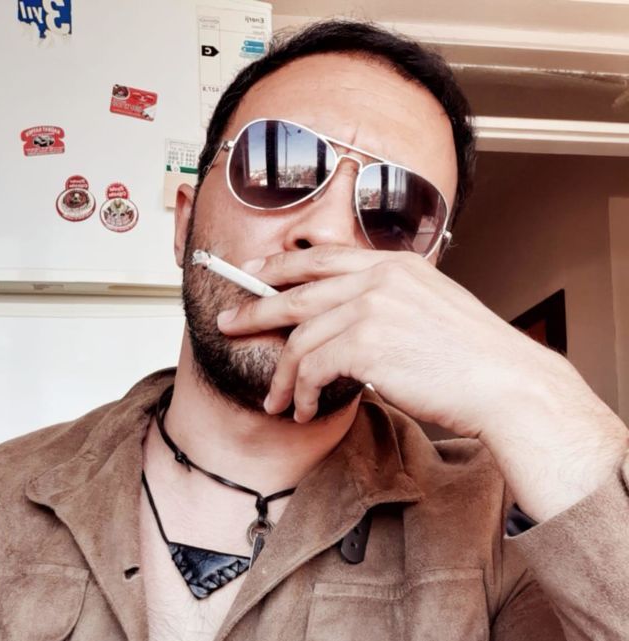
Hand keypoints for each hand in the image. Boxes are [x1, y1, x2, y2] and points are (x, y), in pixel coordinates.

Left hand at [218, 246, 627, 519]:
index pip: (321, 257)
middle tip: (228, 325)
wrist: (506, 382)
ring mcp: (371, 308)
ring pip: (299, 340)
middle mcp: (378, 278)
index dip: (280, 265)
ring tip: (276, 401)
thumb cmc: (473, 355)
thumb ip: (389, 301)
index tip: (255, 275)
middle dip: (254, 311)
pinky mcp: (366, 344)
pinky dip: (301, 393)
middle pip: (295, 291)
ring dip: (282, 376)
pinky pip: (312, 369)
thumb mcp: (431, 306)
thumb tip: (348, 317)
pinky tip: (303, 410)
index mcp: (394, 264)